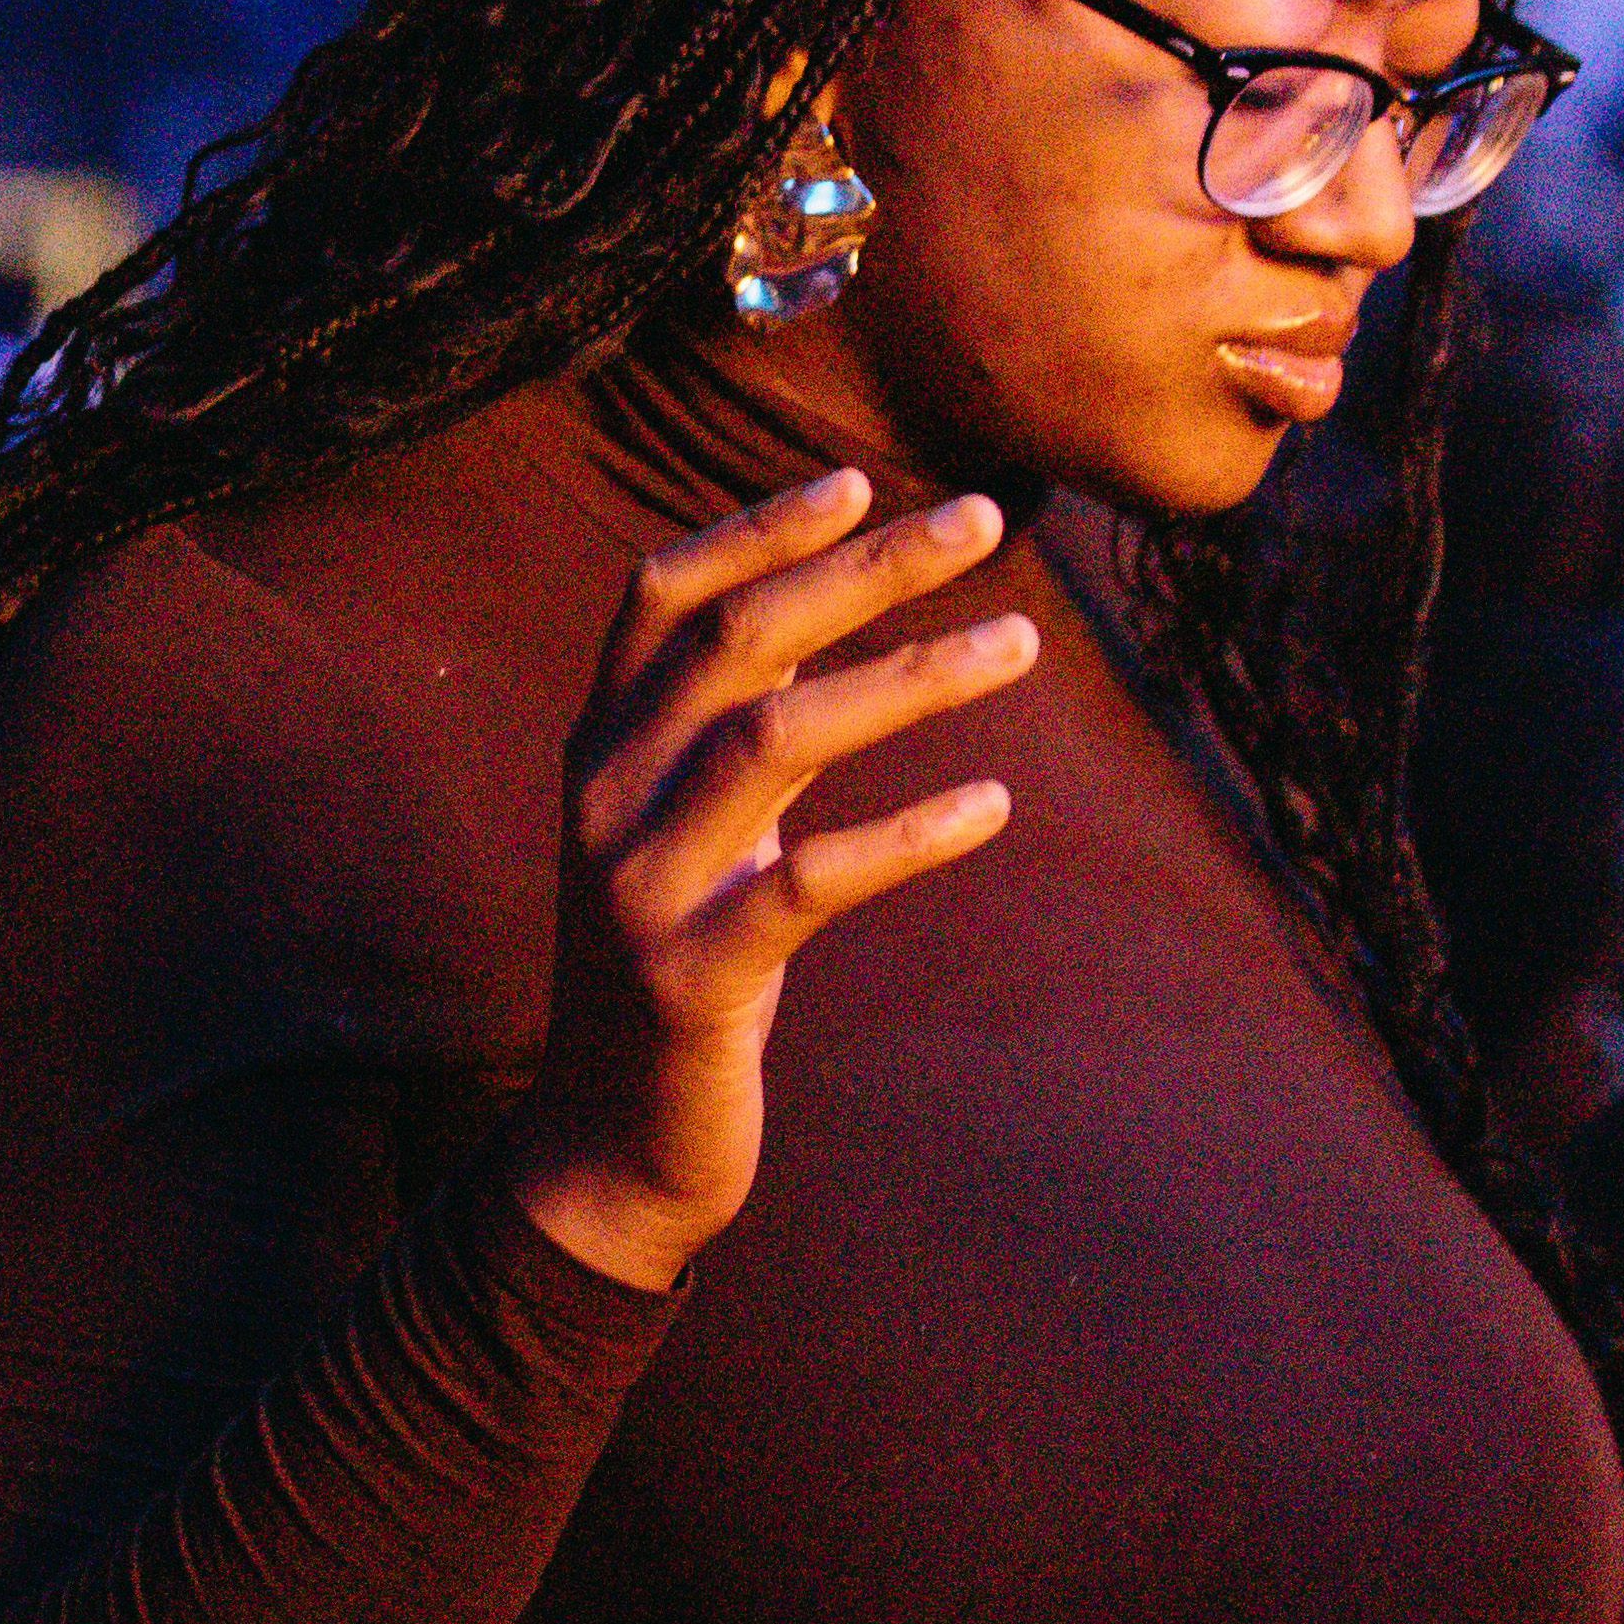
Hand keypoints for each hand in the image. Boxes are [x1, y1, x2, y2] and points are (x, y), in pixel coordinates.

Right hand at [506, 472, 1036, 1292]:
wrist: (609, 1145)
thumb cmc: (679, 964)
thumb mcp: (687, 830)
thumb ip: (730, 730)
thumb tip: (831, 618)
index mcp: (601, 747)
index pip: (661, 596)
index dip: (755, 527)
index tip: (858, 478)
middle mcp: (604, 795)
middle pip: (735, 637)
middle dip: (864, 565)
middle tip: (984, 517)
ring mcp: (639, 885)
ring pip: (773, 735)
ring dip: (910, 676)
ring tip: (1023, 642)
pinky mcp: (690, 976)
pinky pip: (810, 881)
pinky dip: (909, 834)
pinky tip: (993, 802)